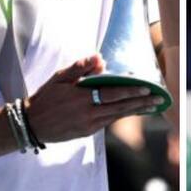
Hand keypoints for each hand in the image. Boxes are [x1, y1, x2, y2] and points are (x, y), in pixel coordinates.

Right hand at [25, 55, 163, 142]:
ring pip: (117, 117)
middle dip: (141, 103)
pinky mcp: (87, 133)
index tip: (147, 88)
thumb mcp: (59, 78)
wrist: (31, 124)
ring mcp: (88, 126)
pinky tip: (132, 111)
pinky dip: (122, 116)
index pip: (112, 94)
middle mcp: (88, 114)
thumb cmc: (46, 97)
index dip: (131, 91)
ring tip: (152, 106)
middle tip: (159, 99)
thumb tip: (100, 58)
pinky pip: (109, 122)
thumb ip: (80, 67)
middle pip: (120, 108)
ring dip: (135, 111)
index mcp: (81, 98)